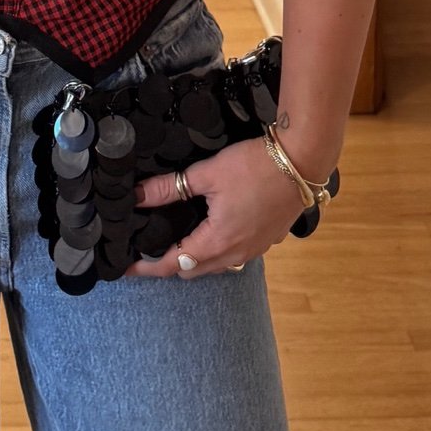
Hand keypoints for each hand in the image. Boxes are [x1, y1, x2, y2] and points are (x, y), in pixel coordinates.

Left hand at [124, 136, 310, 277]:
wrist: (303, 159)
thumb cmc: (255, 165)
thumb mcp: (207, 173)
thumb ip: (169, 187)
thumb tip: (137, 196)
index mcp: (217, 241)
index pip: (173, 265)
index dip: (147, 269)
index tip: (127, 269)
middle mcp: (237, 254)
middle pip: (193, 270)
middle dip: (169, 265)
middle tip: (149, 249)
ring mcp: (256, 249)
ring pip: (216, 266)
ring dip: (195, 259)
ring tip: (178, 240)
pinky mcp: (268, 240)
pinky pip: (236, 256)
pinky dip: (218, 251)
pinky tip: (213, 230)